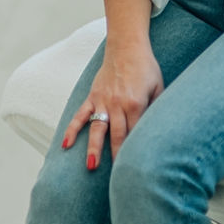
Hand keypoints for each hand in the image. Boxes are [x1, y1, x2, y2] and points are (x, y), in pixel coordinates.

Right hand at [61, 42, 163, 167]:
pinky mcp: (93, 96)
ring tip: (91, 167)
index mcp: (136, 103)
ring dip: (93, 148)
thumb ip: (156, 107)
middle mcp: (118, 104)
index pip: (135, 132)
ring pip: (97, 128)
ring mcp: (103, 100)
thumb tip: (156, 129)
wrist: (127, 46)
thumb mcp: (158, 86)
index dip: (135, 150)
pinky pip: (80, 115)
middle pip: (118, 135)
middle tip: (117, 178)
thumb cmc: (146, 67)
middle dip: (117, 157)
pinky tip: (65, 145)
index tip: (136, 168)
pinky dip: (72, 129)